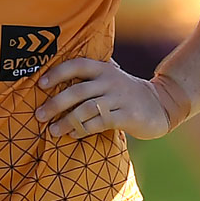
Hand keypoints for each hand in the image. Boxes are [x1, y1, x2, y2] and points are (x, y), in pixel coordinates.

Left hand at [36, 58, 173, 140]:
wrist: (160, 104)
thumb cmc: (126, 92)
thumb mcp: (112, 77)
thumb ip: (91, 74)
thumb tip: (56, 75)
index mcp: (104, 69)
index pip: (78, 65)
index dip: (58, 72)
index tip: (40, 84)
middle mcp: (111, 81)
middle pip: (78, 91)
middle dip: (55, 104)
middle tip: (39, 115)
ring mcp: (120, 98)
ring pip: (87, 109)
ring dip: (67, 121)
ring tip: (53, 131)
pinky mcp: (128, 115)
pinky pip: (100, 123)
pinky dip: (84, 130)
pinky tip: (74, 135)